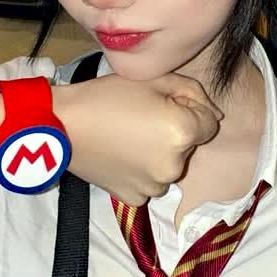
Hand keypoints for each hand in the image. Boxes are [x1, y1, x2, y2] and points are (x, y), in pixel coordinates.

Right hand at [61, 73, 222, 203]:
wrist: (63, 125)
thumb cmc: (106, 97)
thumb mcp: (153, 79)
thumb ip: (191, 92)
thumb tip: (214, 113)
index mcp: (183, 132)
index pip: (209, 121)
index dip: (190, 107)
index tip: (163, 102)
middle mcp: (174, 165)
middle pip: (189, 146)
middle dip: (174, 131)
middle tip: (142, 117)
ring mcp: (154, 186)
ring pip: (169, 166)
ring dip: (159, 154)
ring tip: (129, 137)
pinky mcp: (134, 198)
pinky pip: (149, 183)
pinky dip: (141, 171)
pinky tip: (120, 155)